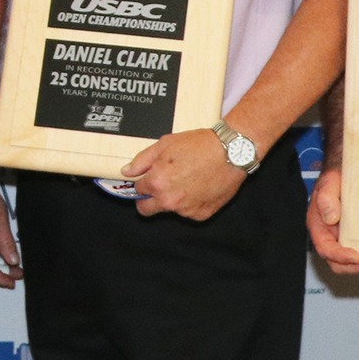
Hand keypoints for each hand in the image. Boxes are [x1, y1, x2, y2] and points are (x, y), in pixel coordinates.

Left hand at [122, 128, 245, 220]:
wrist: (231, 152)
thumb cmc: (201, 146)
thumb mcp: (165, 144)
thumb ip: (142, 160)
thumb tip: (127, 171)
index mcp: (157, 183)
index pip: (137, 190)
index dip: (142, 183)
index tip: (147, 181)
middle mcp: (170, 200)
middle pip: (146, 210)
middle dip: (148, 200)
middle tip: (160, 186)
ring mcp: (186, 210)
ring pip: (170, 210)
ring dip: (173, 199)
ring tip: (187, 179)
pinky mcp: (202, 214)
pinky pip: (189, 212)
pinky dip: (191, 203)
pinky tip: (199, 187)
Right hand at [306, 166, 358, 274]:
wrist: (347, 169)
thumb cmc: (336, 176)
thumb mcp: (330, 182)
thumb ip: (326, 197)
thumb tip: (331, 218)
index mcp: (318, 223)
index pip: (324, 247)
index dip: (338, 256)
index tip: (355, 256)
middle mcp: (329, 233)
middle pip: (335, 261)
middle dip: (351, 267)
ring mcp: (343, 235)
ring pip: (348, 260)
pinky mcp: (356, 234)